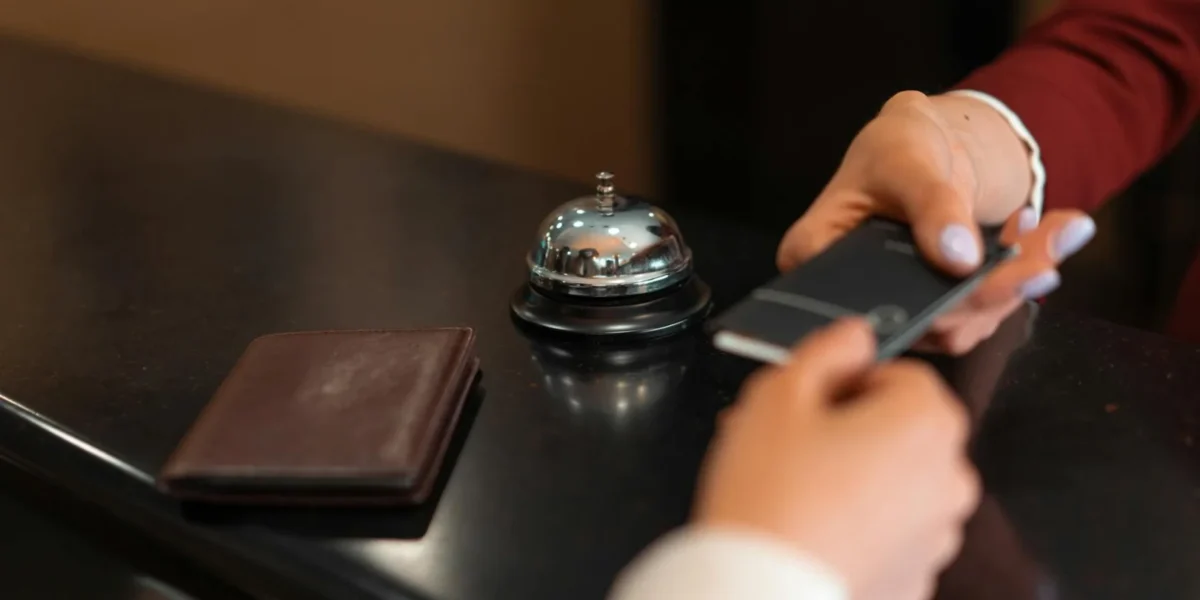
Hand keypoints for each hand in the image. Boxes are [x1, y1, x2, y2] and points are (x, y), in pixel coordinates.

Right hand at [694, 319, 979, 599]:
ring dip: (852, 473)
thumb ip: (825, 350)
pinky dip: (857, 523)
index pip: (901, 374)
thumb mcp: (779, 395)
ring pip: (894, 481)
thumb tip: (854, 337)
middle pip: (899, 429)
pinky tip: (809, 524)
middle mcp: (948, 479)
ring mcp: (935, 535)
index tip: (809, 399)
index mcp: (926, 423)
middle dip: (846, 427)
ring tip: (790, 486)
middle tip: (787, 440)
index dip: (848, 379)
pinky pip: (889, 532)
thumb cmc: (770, 499)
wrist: (761, 593)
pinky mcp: (913, 577)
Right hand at [777, 91, 1095, 354]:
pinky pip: (983, 313)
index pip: (863, 299)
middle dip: (992, 290)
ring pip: (961, 323)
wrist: (926, 146)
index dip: (925, 303)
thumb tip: (959, 257)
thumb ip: (931, 204)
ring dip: (1016, 284)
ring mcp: (895, 308)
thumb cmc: (896, 144)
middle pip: (920, 318)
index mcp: (816, 256)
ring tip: (1057, 232)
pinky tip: (1041, 235)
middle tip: (1046, 259)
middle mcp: (850, 295)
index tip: (985, 283)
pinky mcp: (935, 312)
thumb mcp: (907, 158)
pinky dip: (1020, 278)